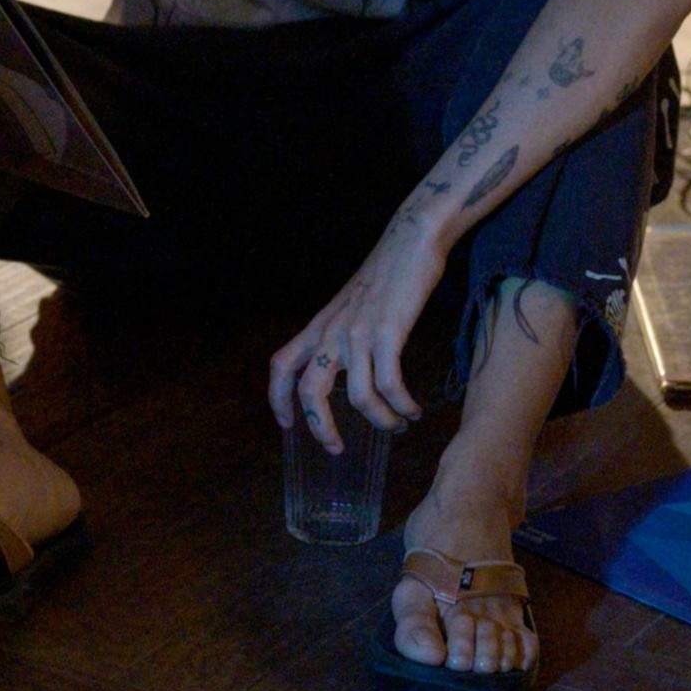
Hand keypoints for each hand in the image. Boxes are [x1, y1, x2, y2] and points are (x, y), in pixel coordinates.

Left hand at [269, 218, 447, 447]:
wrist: (410, 241)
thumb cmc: (385, 275)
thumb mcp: (349, 306)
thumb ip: (341, 334)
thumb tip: (346, 369)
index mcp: (319, 326)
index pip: (281, 365)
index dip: (277, 399)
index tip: (287, 424)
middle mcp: (331, 331)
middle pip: (308, 391)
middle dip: (320, 427)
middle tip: (337, 449)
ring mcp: (357, 332)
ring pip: (357, 397)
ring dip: (380, 420)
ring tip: (397, 425)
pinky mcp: (388, 332)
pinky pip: (389, 384)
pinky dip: (402, 405)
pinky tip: (413, 410)